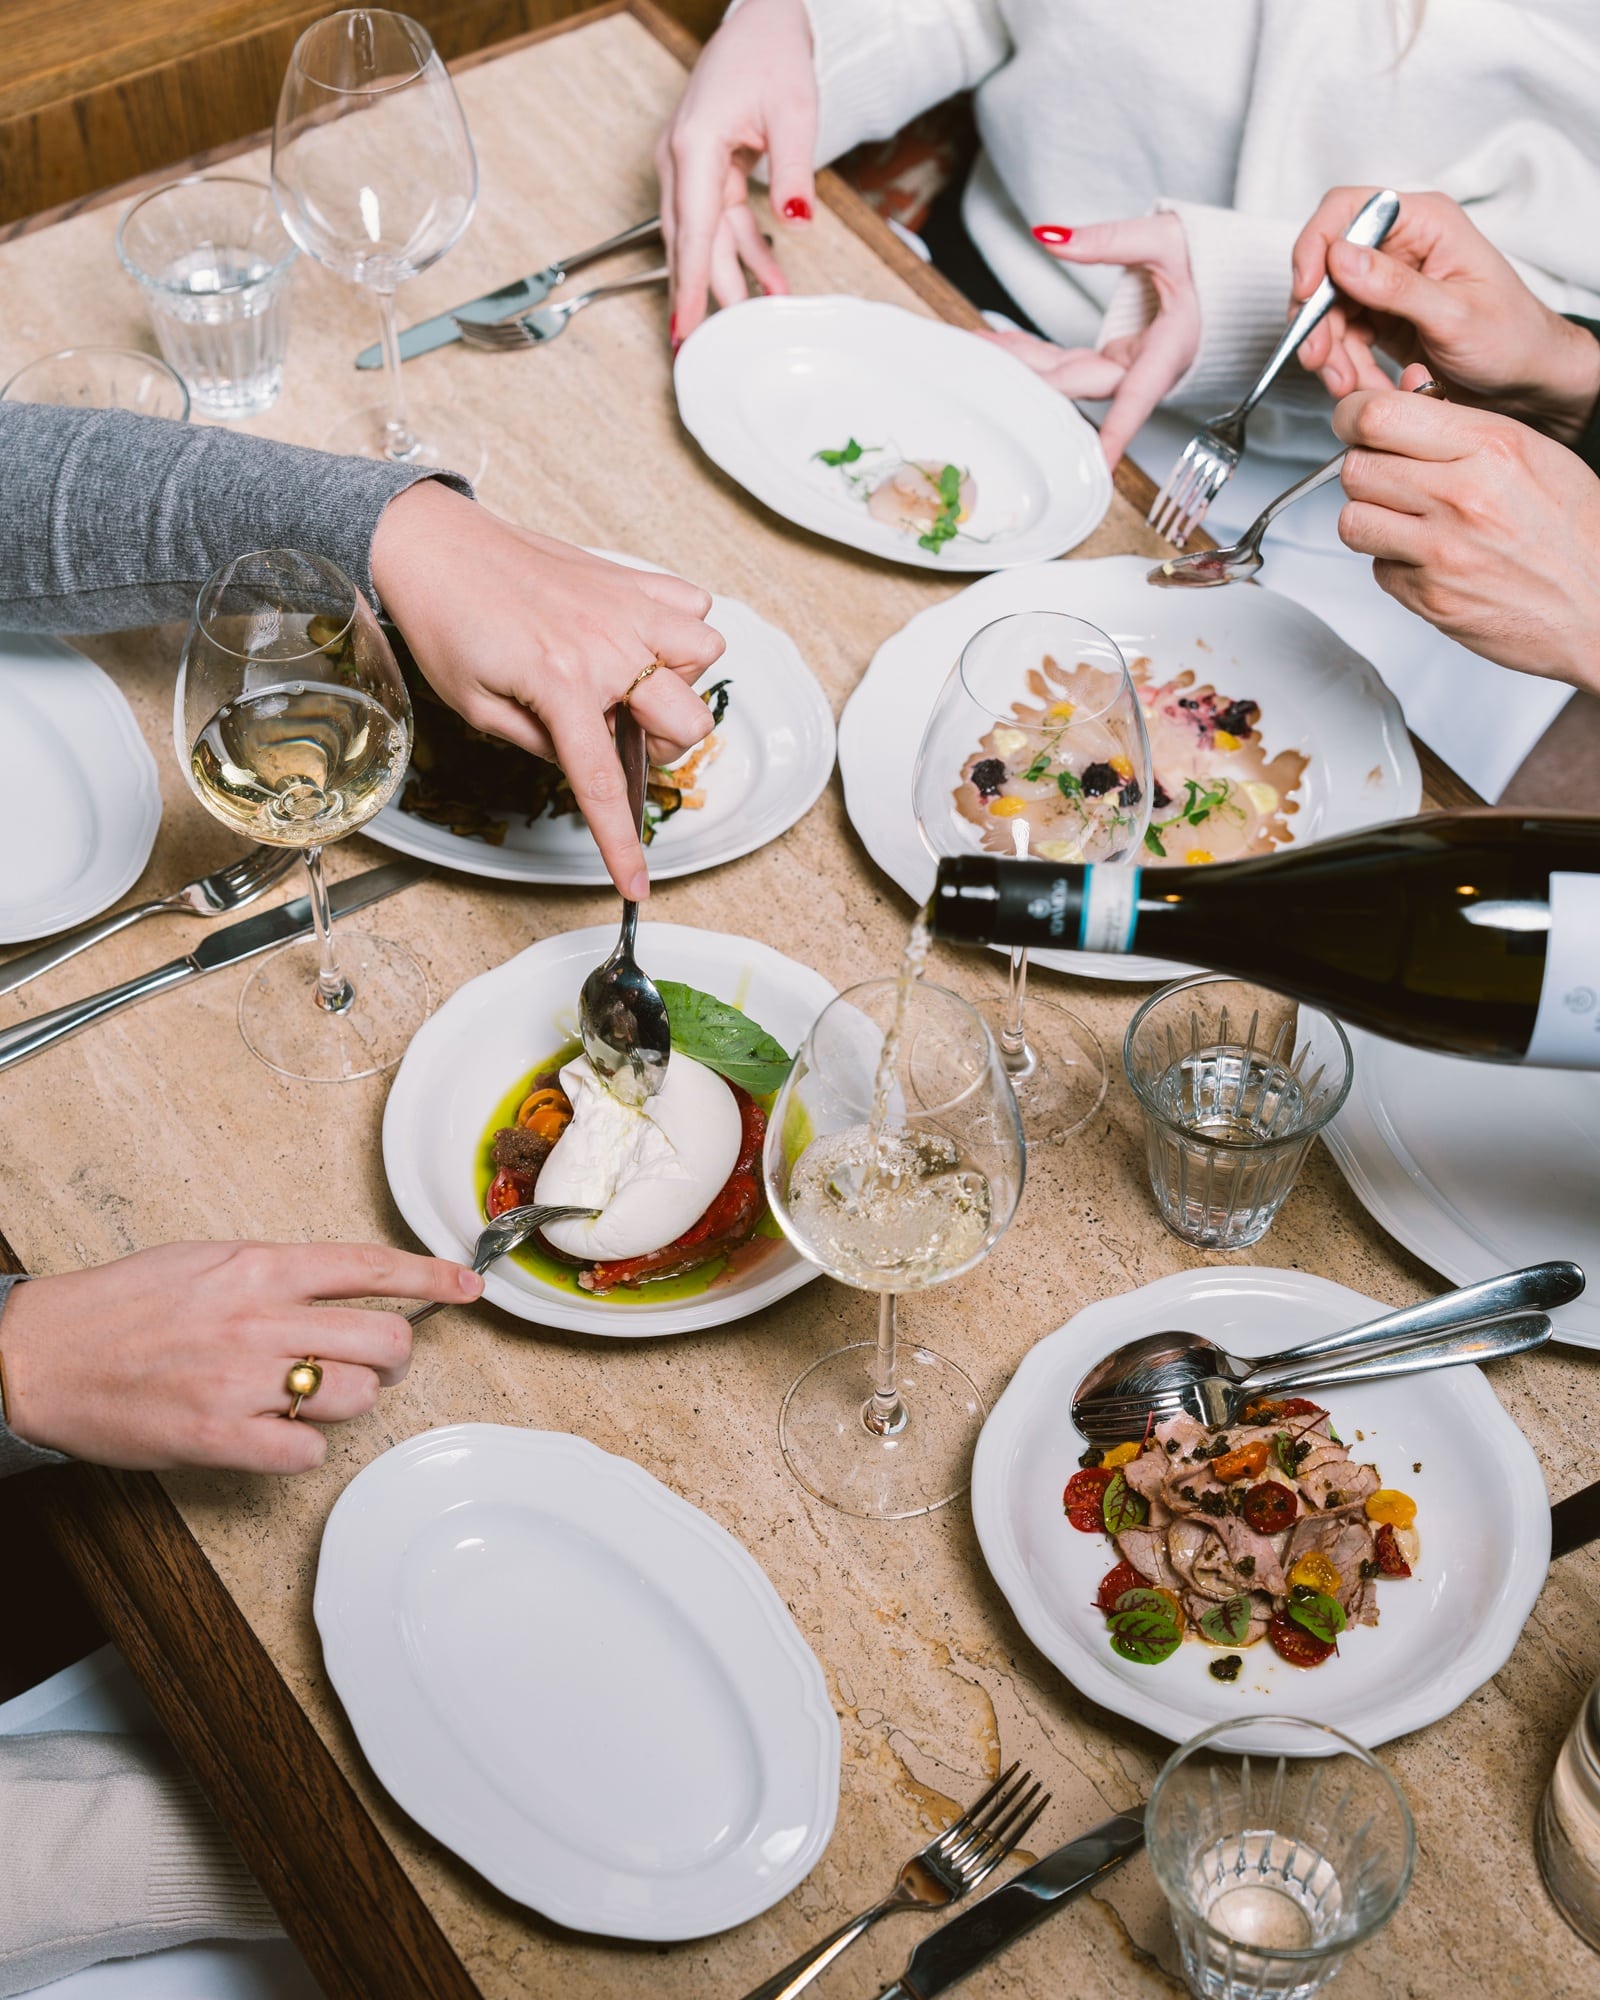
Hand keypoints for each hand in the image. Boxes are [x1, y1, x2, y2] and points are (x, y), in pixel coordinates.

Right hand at [0, 1242, 482, 1472]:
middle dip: (396, 1354)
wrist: (38, 1354)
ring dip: (348, 1401)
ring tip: (311, 1397)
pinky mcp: (218, 1436)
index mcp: (258, 1267)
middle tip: (378, 1362)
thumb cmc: (118, 1307)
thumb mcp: (205, 1260)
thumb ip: (277, 1271)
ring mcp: (241, 1380)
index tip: (468, 1286)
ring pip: (354, 1395)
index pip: (371, 1266)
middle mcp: (259, 1318)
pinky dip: (306, 1448)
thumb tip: (340, 1282)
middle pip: (384, 1338)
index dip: (433, 1276)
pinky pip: (306, 1452)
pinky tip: (280, 1435)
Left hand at [370, 481, 724, 899]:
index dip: (621, 843)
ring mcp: (623, 605)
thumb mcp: (474, 706)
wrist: (432, 543)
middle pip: (687, 720)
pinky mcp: (625, 577)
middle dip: (666, 744)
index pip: (603, 782)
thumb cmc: (443, 621)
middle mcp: (605, 644)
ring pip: (705, 654)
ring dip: (680, 680)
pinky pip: (691, 604)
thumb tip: (579, 759)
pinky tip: (640, 640)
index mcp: (560, 684)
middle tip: (625, 734)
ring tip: (636, 680)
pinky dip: (678, 628)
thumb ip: (536, 742)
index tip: (635, 883)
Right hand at [654, 0, 817, 346]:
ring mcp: (689, 164)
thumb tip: (798, 221)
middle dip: (702, 295)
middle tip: (710, 347)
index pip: (693, 233)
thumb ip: (794, 171)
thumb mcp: (794, 110)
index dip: (690, 287)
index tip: (683, 331)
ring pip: (707, 238)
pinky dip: (745, 251)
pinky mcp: (706, 168)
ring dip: (732, 277)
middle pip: (691, 244)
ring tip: (757, 318)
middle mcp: (681, 159)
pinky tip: (770, 280)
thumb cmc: (771, 52)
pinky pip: (723, 222)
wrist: (762, 18)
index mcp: (693, 147)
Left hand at [983, 213, 1199, 468]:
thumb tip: (1051, 238)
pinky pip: (1062, 366)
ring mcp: (1122, 371)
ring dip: (1020, 364)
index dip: (1113, 434)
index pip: (1135, 400)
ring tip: (978, 347)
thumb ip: (1109, 241)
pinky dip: (1031, 355)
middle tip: (983, 358)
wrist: (1221, 274)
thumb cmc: (1208, 261)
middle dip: (1028, 374)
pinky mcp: (1108, 364)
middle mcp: (1141, 371)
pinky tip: (998, 346)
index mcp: (1166, 352)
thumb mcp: (1165, 239)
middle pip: (1078, 384)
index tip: (1095, 467)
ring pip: (1063, 377)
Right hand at [1293, 187, 1599, 443]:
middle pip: (1327, 268)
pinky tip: (1360, 387)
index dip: (1316, 246)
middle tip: (1318, 359)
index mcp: (1425, 224)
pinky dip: (1343, 367)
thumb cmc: (1511, 339)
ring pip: (1329, 310)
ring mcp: (1387, 283)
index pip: (1348, 210)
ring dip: (1329, 353)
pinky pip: (1342, 338)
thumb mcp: (1455, 315)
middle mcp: (1401, 247)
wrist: (1527, 380)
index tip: (1305, 292)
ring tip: (1347, 387)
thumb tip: (1340, 257)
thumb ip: (1396, 286)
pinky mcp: (1380, 318)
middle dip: (1318, 319)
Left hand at [1334, 364, 1599, 692]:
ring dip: (1370, 519)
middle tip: (1387, 477)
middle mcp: (1463, 496)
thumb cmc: (1576, 531)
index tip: (1355, 422)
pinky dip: (1394, 565)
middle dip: (1365, 470)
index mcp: (1492, 447)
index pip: (1380, 416)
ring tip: (1405, 520)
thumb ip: (1460, 424)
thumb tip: (1403, 387)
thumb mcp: (1532, 453)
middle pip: (1356, 468)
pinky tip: (1430, 559)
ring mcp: (1443, 552)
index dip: (1354, 417)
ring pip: (1353, 521)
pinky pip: (1378, 570)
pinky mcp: (1430, 598)